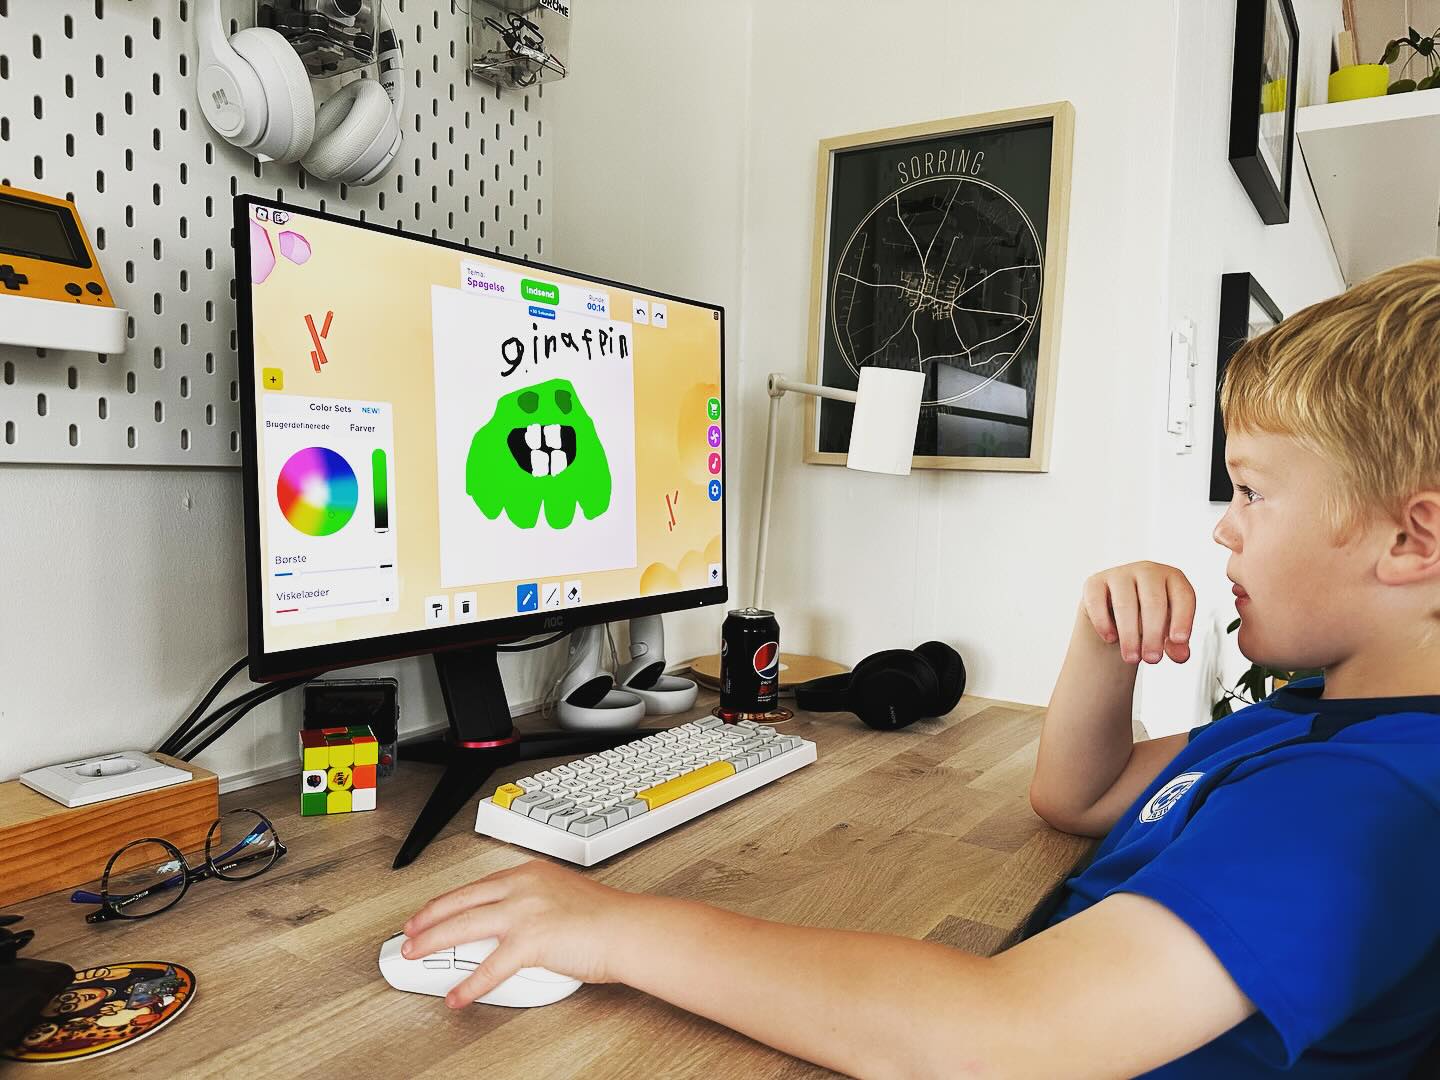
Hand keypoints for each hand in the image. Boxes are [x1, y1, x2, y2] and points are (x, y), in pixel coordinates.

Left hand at [400, 860, 635, 1007]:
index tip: (431, 911)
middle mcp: (522, 887)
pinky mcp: (530, 941)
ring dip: (432, 942)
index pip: (476, 886)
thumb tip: (512, 927)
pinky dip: (469, 985)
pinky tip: (456, 996)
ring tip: (414, 955)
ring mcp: (524, 912)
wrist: (628, 929)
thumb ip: (534, 904)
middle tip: (409, 932)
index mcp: (529, 873)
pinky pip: (490, 968)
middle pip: (460, 902)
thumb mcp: (562, 896)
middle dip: (428, 919)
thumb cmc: (606, 918)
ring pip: (463, 927)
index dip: (447, 901)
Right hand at [1080, 561, 1194, 665]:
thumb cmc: (1148, 617)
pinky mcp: (1095, 582)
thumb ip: (1177, 643)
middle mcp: (1148, 571)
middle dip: (1153, 635)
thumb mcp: (1168, 630)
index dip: (1182, 619)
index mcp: (1172, 578)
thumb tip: (1180, 655)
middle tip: (1152, 659)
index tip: (1178, 641)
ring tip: (1132, 658)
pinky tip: (1110, 638)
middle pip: (1154, 602)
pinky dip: (1103, 624)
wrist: (1116, 610)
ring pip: (1125, 604)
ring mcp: (1120, 574)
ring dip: (1129, 636)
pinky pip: (1097, 602)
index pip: (1183, 596)